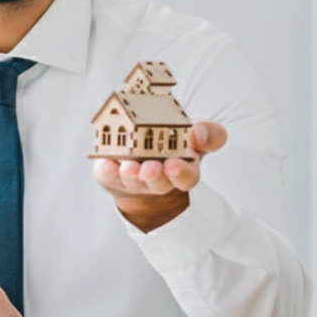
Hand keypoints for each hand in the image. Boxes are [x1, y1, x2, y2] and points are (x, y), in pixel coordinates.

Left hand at [93, 120, 226, 231]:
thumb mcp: (197, 135)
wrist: (146, 155)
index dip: (181, 173)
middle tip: (150, 168)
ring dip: (131, 174)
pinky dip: (109, 170)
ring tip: (129, 166)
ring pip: (133, 181)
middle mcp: (159, 178)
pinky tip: (108, 164)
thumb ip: (208, 133)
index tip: (173, 165)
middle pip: (159, 183)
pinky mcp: (113, 176)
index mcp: (183, 169)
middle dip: (154, 176)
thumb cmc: (175, 143)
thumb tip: (198, 133)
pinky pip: (110, 176)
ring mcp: (135, 180)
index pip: (187, 178)